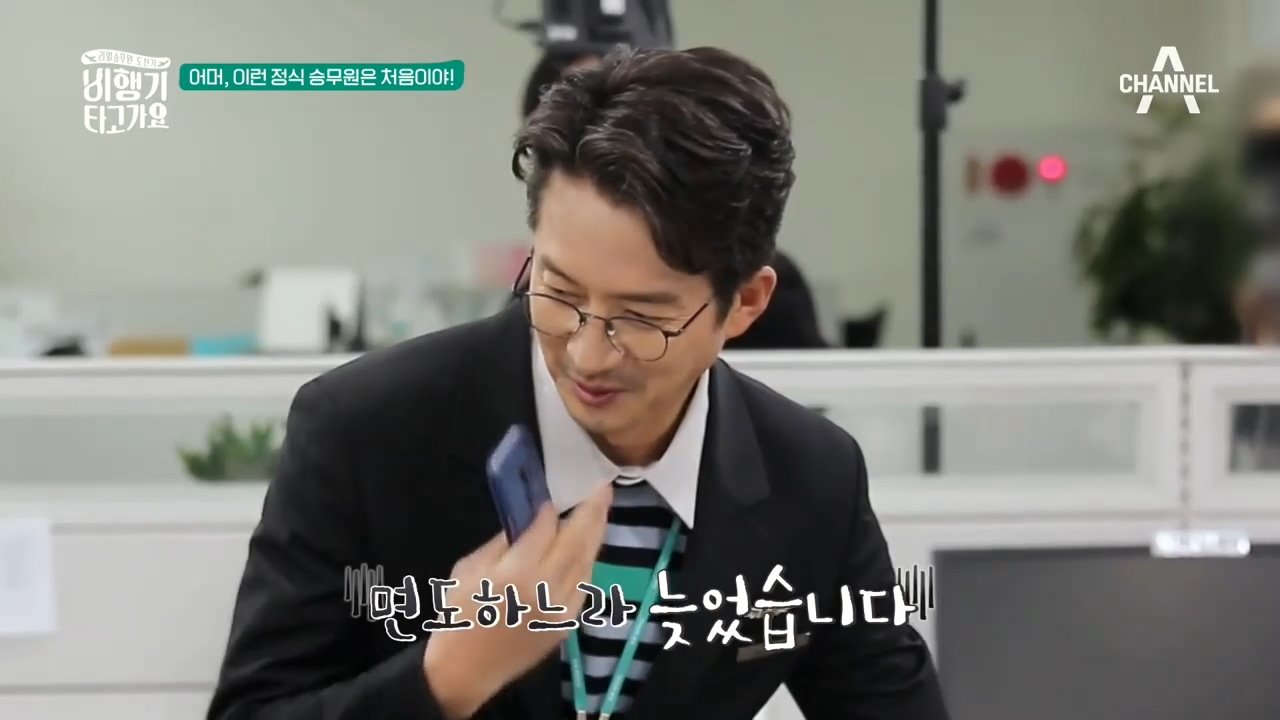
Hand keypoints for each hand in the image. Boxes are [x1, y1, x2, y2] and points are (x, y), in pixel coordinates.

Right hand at [423, 483, 611, 717]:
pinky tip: (587, 547)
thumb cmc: (460, 616)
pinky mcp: (568, 622)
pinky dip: (587, 562)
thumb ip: (502, 542)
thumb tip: (528, 519)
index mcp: (517, 572)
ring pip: (587, 562)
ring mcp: (562, 607)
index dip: (552, 507)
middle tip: (602, 489)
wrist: (467, 670)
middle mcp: (547, 587)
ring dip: (596, 534)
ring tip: (600, 511)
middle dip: (591, 511)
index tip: (554, 493)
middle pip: (578, 540)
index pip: (546, 527)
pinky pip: (584, 584)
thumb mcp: (468, 569)